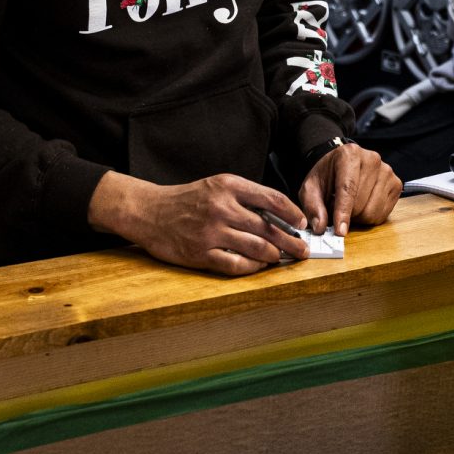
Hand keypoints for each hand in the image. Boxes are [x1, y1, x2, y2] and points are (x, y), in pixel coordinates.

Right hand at [87, 171, 308, 275]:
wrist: (150, 212)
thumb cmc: (187, 199)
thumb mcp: (216, 186)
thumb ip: (244, 196)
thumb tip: (277, 214)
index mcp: (228, 186)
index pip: (271, 199)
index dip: (292, 213)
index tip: (303, 223)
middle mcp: (222, 207)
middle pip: (268, 228)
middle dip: (290, 241)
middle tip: (303, 250)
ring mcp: (211, 232)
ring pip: (256, 248)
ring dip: (275, 256)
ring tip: (283, 258)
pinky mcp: (201, 253)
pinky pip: (235, 264)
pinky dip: (252, 268)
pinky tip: (260, 267)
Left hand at [301, 142, 402, 234]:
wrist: (340, 164)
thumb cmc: (326, 176)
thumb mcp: (310, 188)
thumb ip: (313, 207)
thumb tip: (320, 227)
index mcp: (349, 155)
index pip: (348, 189)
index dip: (343, 213)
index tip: (339, 232)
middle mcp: (372, 159)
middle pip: (361, 204)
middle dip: (347, 215)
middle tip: (338, 208)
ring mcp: (387, 171)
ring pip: (373, 211)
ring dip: (358, 217)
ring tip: (351, 205)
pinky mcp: (396, 184)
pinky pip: (383, 214)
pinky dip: (370, 216)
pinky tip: (363, 204)